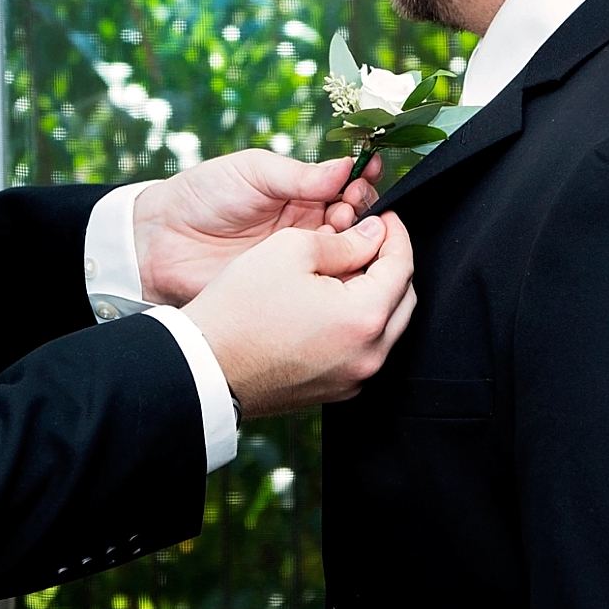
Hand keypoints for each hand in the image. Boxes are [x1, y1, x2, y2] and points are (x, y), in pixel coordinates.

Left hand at [133, 149, 382, 304]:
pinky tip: (336, 261)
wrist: (161, 241)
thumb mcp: (252, 172)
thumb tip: (345, 167)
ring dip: (353, 241)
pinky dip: (336, 273)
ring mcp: (298, 257)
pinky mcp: (288, 286)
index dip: (360, 179)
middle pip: (355, 220)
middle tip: (352, 207)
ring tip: (341, 230)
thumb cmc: (202, 196)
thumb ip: (298, 174)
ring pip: (345, 251)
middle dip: (362, 211)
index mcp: (299, 192)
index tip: (369, 171)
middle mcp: (306, 224)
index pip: (344, 186)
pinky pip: (322, 283)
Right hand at [183, 213, 416, 417]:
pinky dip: (358, 324)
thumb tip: (372, 235)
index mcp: (364, 318)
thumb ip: (344, 240)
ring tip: (346, 270)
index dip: (396, 234)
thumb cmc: (240, 310)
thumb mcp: (291, 250)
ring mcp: (353, 379)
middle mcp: (368, 356)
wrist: (204, 365)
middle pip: (403, 299)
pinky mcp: (334, 390)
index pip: (403, 266)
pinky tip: (330, 304)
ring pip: (386, 327)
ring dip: (376, 295)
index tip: (383, 218)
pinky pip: (363, 350)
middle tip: (369, 240)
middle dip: (392, 265)